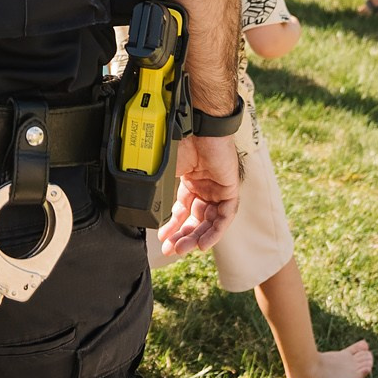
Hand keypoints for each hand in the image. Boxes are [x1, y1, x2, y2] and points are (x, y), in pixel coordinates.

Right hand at [156, 134, 239, 256]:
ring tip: (182, 248)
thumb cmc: (180, 142)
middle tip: (170, 250)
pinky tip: (203, 243)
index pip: (183, 210)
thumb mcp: (166, 172)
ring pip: (210, 221)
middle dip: (183, 236)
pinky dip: (215, 231)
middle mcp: (204, 187)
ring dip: (196, 237)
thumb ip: (159, 191)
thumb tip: (146, 209)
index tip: (162, 239)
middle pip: (195, 219)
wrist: (197, 127)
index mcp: (189, 181)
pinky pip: (225, 216)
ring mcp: (218, 188)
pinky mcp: (230, 188)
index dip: (173, 226)